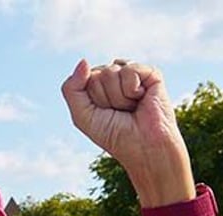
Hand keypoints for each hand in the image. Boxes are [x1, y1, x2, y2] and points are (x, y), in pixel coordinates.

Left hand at [60, 59, 193, 204]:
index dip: (91, 100)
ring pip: (111, 72)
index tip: (103, 114)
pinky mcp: (150, 73)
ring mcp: (132, 74)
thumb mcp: (82, 115)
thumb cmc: (113, 134)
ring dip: (118, 97)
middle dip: (104, 98)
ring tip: (130, 108)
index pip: (83, 78)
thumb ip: (72, 89)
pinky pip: (129, 70)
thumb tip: (83, 60)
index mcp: (97, 85)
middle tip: (119, 112)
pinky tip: (141, 99)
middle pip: (96, 74)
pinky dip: (132, 90)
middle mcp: (114, 76)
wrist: (143, 147)